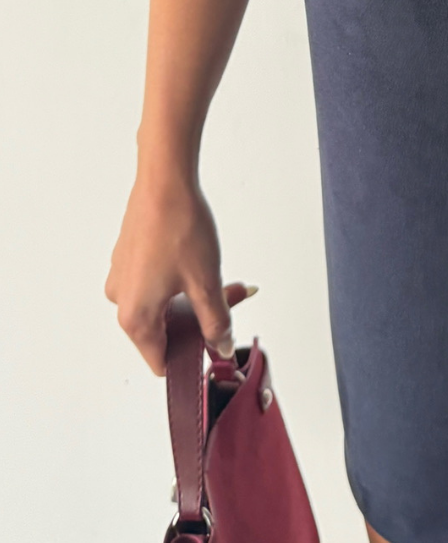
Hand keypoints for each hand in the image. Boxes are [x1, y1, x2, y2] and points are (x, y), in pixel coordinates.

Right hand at [104, 172, 255, 375]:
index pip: (161, 361)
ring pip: (165, 305)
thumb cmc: (180, 229)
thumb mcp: (206, 284)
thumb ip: (216, 322)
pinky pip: (156, 283)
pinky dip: (181, 281)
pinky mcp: (129, 258)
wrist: (164, 181)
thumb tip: (220, 347)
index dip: (192, 357)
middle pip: (166, 331)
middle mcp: (122, 300)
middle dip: (201, 320)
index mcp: (135, 317)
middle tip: (231, 300)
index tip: (217, 346)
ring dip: (195, 298)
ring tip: (223, 279)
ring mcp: (123, 277)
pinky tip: (201, 264)